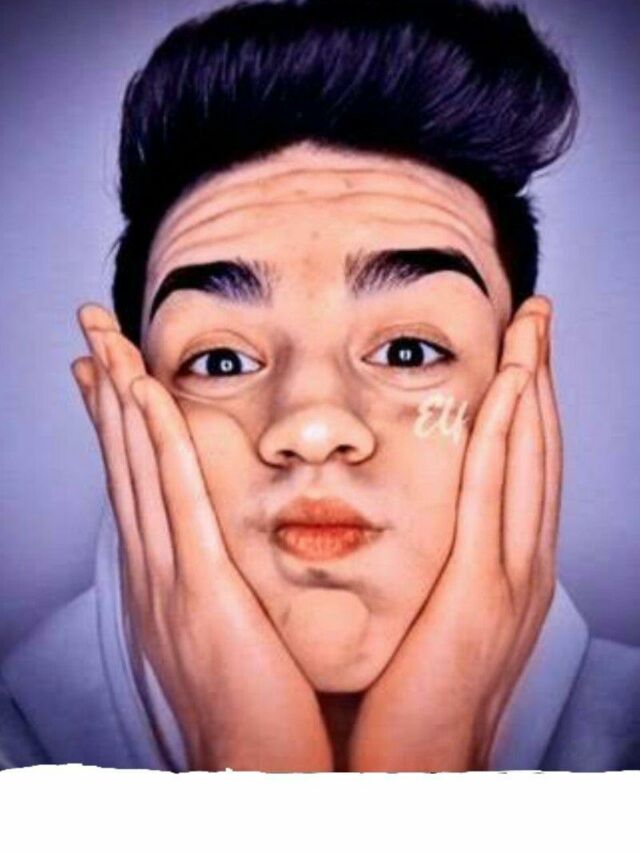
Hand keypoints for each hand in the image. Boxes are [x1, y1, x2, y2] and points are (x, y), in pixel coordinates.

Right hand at [71, 304, 331, 770]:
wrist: (256, 773)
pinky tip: (146, 396)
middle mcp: (155, 574)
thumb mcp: (231, 634)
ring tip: (105, 344)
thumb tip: (227, 554)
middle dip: (105, 396)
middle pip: (123, 467)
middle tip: (92, 336)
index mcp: (165, 582)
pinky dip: (157, 443)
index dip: (116, 428)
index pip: (136, 488)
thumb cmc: (256, 707)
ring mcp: (171, 581)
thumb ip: (223, 586)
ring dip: (119, 402)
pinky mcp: (201, 592)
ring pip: (138, 472)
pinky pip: (177, 501)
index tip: (107, 377)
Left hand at [349, 296, 560, 770]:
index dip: (525, 403)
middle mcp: (521, 563)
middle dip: (540, 377)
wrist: (418, 765)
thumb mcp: (428, 609)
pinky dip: (507, 438)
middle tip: (536, 316)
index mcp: (505, 566)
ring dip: (532, 390)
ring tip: (531, 329)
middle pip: (537, 450)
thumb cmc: (412, 690)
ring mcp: (511, 577)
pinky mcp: (484, 593)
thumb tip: (405, 518)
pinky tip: (508, 390)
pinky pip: (497, 498)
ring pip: (529, 462)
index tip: (517, 350)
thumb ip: (430, 561)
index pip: (520, 466)